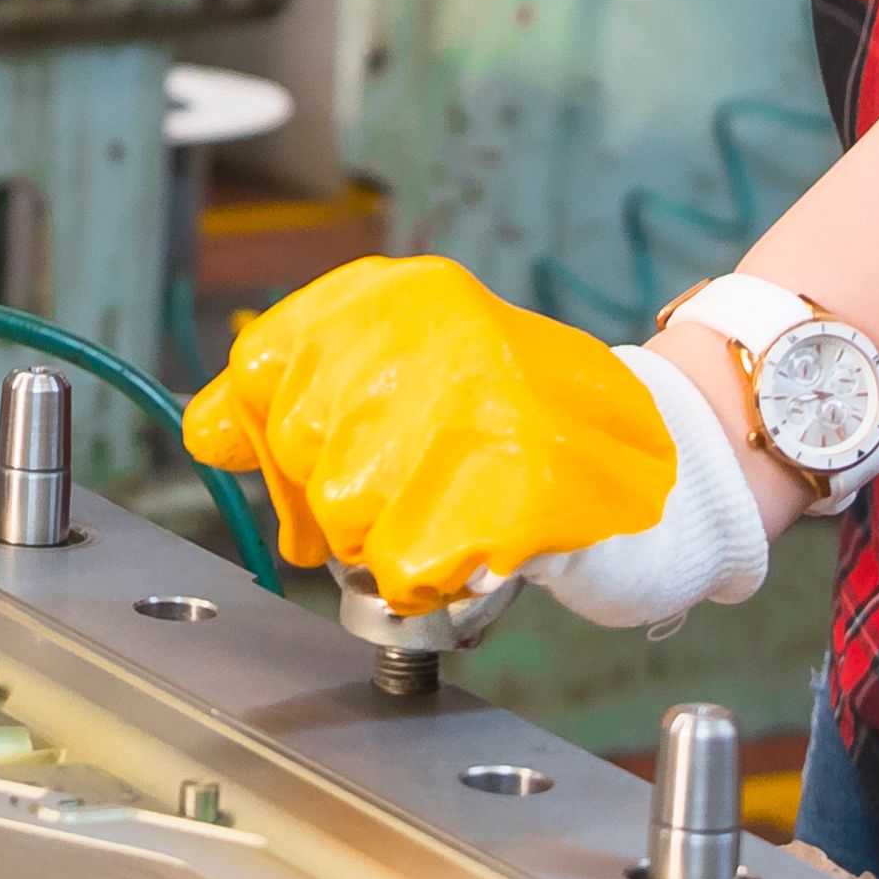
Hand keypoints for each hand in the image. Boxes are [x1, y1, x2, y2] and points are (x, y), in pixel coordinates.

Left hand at [182, 257, 772, 629]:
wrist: (672, 459)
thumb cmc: (520, 427)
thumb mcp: (406, 375)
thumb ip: (300, 394)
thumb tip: (206, 433)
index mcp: (398, 295)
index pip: (260, 370)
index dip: (275, 442)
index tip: (314, 466)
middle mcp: (435, 334)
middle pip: (299, 454)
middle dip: (337, 505)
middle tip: (410, 501)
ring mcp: (482, 406)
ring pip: (347, 518)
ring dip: (388, 547)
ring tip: (451, 521)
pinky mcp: (520, 487)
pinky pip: (410, 568)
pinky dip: (433, 583)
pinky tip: (476, 555)